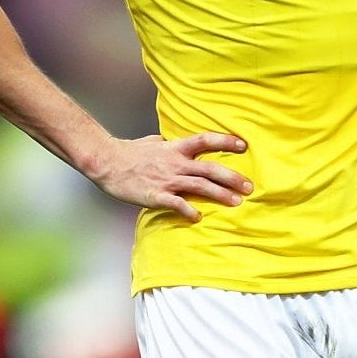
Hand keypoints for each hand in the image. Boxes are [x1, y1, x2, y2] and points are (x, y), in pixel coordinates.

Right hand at [86, 131, 250, 222]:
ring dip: (220, 195)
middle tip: (249, 187)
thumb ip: (167, 144)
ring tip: (237, 203)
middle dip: (232, 177)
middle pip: (210, 168)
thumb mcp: (152, 142)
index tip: (243, 145)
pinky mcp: (156, 195)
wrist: (107, 162)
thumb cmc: (129, 153)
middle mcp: (175, 162)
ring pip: (200, 186)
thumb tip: (171, 140)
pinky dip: (189, 211)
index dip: (225, 142)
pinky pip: (177, 204)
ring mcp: (167, 179)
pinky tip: (199, 217)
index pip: (206, 140)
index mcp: (175, 148)